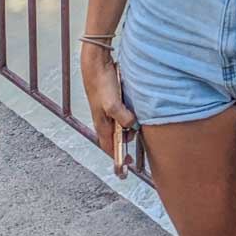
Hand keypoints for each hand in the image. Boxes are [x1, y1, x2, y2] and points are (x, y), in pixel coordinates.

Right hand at [80, 46, 137, 178]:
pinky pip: (122, 116)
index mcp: (102, 124)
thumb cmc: (102, 83)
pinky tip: (138, 115)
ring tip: (139, 132)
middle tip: (135, 154)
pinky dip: (130, 120)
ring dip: (129, 132)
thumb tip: (133, 126)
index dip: (117, 160)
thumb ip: (122, 116)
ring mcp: (108, 110)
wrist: (96, 63)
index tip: (126, 172)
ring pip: (120, 127)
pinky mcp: (114, 101)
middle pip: (115, 140)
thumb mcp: (112, 103)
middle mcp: (104, 120)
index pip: (109, 148)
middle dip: (125, 147)